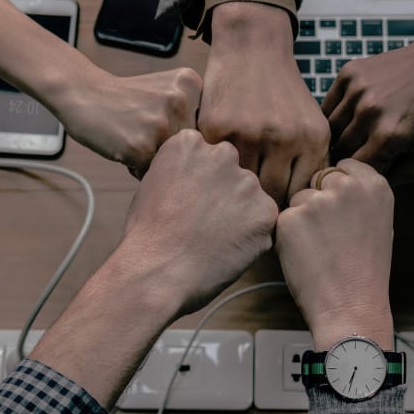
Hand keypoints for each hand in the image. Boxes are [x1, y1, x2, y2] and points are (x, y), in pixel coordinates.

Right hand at [55, 67, 201, 176]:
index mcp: (191, 84)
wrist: (82, 92)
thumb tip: (214, 159)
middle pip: (191, 148)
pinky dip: (137, 167)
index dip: (182, 134)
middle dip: (170, 149)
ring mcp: (161, 124)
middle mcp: (180, 101)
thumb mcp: (166, 89)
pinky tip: (123, 146)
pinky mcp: (141, 146)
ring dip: (154, 160)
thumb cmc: (125, 98)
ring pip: (173, 162)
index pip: (205, 129)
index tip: (161, 122)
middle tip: (144, 131)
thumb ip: (192, 113)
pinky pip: (150, 173)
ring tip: (134, 138)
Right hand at [116, 129, 277, 316]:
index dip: (197, 182)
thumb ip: (182, 170)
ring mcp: (247, 182)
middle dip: (222, 193)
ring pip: (249, 197)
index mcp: (190, 143)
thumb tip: (198, 178)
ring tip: (212, 240)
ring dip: (239, 214)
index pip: (205, 156)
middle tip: (203, 222)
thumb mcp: (152, 184)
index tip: (186, 202)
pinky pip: (263, 222)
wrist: (158, 271)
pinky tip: (226, 250)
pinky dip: (250, 237)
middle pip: (230, 172)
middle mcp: (222, 154)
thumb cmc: (147, 234)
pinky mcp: (265, 211)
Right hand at [199, 2, 329, 204]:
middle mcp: (283, 138)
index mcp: (312, 139)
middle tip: (251, 202)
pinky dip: (216, 168)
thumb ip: (310, 163)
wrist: (252, 47)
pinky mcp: (217, 128)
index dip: (287, 204)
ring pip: (241, 184)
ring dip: (236, 188)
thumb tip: (303, 209)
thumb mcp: (310, 122)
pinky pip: (216, 165)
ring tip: (233, 189)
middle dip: (261, 201)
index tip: (275, 204)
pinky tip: (216, 167)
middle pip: (271, 195)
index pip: (299, 194)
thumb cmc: (283, 92)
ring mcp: (248, 133)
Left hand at [275, 159, 393, 348]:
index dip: (337, 187)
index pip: (343, 166)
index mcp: (374, 185)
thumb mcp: (378, 222)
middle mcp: (346, 186)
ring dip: (302, 218)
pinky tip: (306, 256)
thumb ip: (359, 196)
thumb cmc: (365, 271)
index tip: (340, 209)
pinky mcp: (290, 218)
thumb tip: (336, 179)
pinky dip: (288, 236)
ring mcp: (317, 201)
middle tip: (330, 235)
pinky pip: (283, 219)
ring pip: (298, 199)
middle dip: (318, 200)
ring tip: (320, 249)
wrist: (351, 306)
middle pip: (318, 179)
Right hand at [322, 0, 413, 183]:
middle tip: (363, 151)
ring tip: (357, 134)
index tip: (369, 168)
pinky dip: (335, 113)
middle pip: (340, 149)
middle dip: (350, 155)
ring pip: (330, 128)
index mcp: (388, 137)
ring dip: (341, 135)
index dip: (362, 172)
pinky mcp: (350, 73)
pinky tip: (353, 114)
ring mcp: (357, 90)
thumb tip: (370, 183)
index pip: (356, 169)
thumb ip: (401, 177)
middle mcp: (369, 112)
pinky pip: (329, 104)